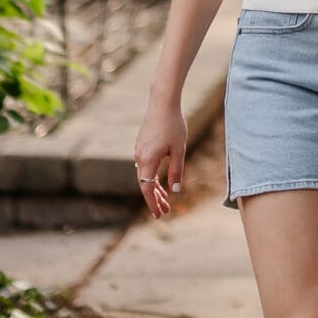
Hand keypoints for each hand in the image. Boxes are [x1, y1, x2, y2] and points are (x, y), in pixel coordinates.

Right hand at [132, 98, 186, 219]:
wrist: (162, 102)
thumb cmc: (173, 125)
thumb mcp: (179, 150)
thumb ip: (176, 171)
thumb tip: (174, 191)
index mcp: (147, 161)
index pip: (147, 189)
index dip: (152, 204)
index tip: (158, 215)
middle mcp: (139, 157)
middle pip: (145, 185)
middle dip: (155, 199)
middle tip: (165, 212)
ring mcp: (138, 150)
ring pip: (144, 176)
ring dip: (154, 189)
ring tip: (165, 200)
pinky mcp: (141, 145)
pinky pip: (144, 166)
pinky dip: (151, 177)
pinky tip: (160, 181)